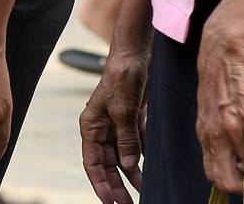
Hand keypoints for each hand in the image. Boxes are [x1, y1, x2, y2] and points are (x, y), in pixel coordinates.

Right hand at [80, 49, 149, 203]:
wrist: (136, 54)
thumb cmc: (121, 77)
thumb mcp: (123, 109)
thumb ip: (126, 138)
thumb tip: (129, 166)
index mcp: (91, 126)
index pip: (92, 162)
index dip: (100, 183)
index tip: (110, 202)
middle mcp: (102, 129)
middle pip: (107, 164)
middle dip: (116, 186)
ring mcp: (118, 126)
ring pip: (123, 158)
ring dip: (132, 176)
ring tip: (144, 193)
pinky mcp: (133, 121)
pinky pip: (137, 146)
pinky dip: (143, 160)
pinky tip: (152, 172)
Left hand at [196, 11, 243, 193]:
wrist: (225, 48)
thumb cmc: (219, 75)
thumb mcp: (211, 107)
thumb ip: (218, 129)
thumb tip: (232, 147)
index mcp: (204, 133)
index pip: (213, 174)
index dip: (232, 179)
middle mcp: (214, 135)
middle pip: (226, 181)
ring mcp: (231, 128)